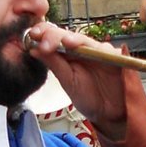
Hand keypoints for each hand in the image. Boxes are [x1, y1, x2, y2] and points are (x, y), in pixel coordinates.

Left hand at [29, 24, 130, 138]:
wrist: (108, 113)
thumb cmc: (88, 97)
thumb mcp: (67, 82)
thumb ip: (54, 64)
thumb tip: (33, 49)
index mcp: (66, 53)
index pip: (52, 37)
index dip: (42, 33)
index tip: (31, 36)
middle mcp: (81, 49)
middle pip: (66, 34)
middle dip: (54, 35)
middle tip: (43, 40)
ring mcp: (98, 51)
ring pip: (85, 39)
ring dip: (74, 39)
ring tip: (65, 43)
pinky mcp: (114, 57)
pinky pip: (107, 49)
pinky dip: (99, 49)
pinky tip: (92, 51)